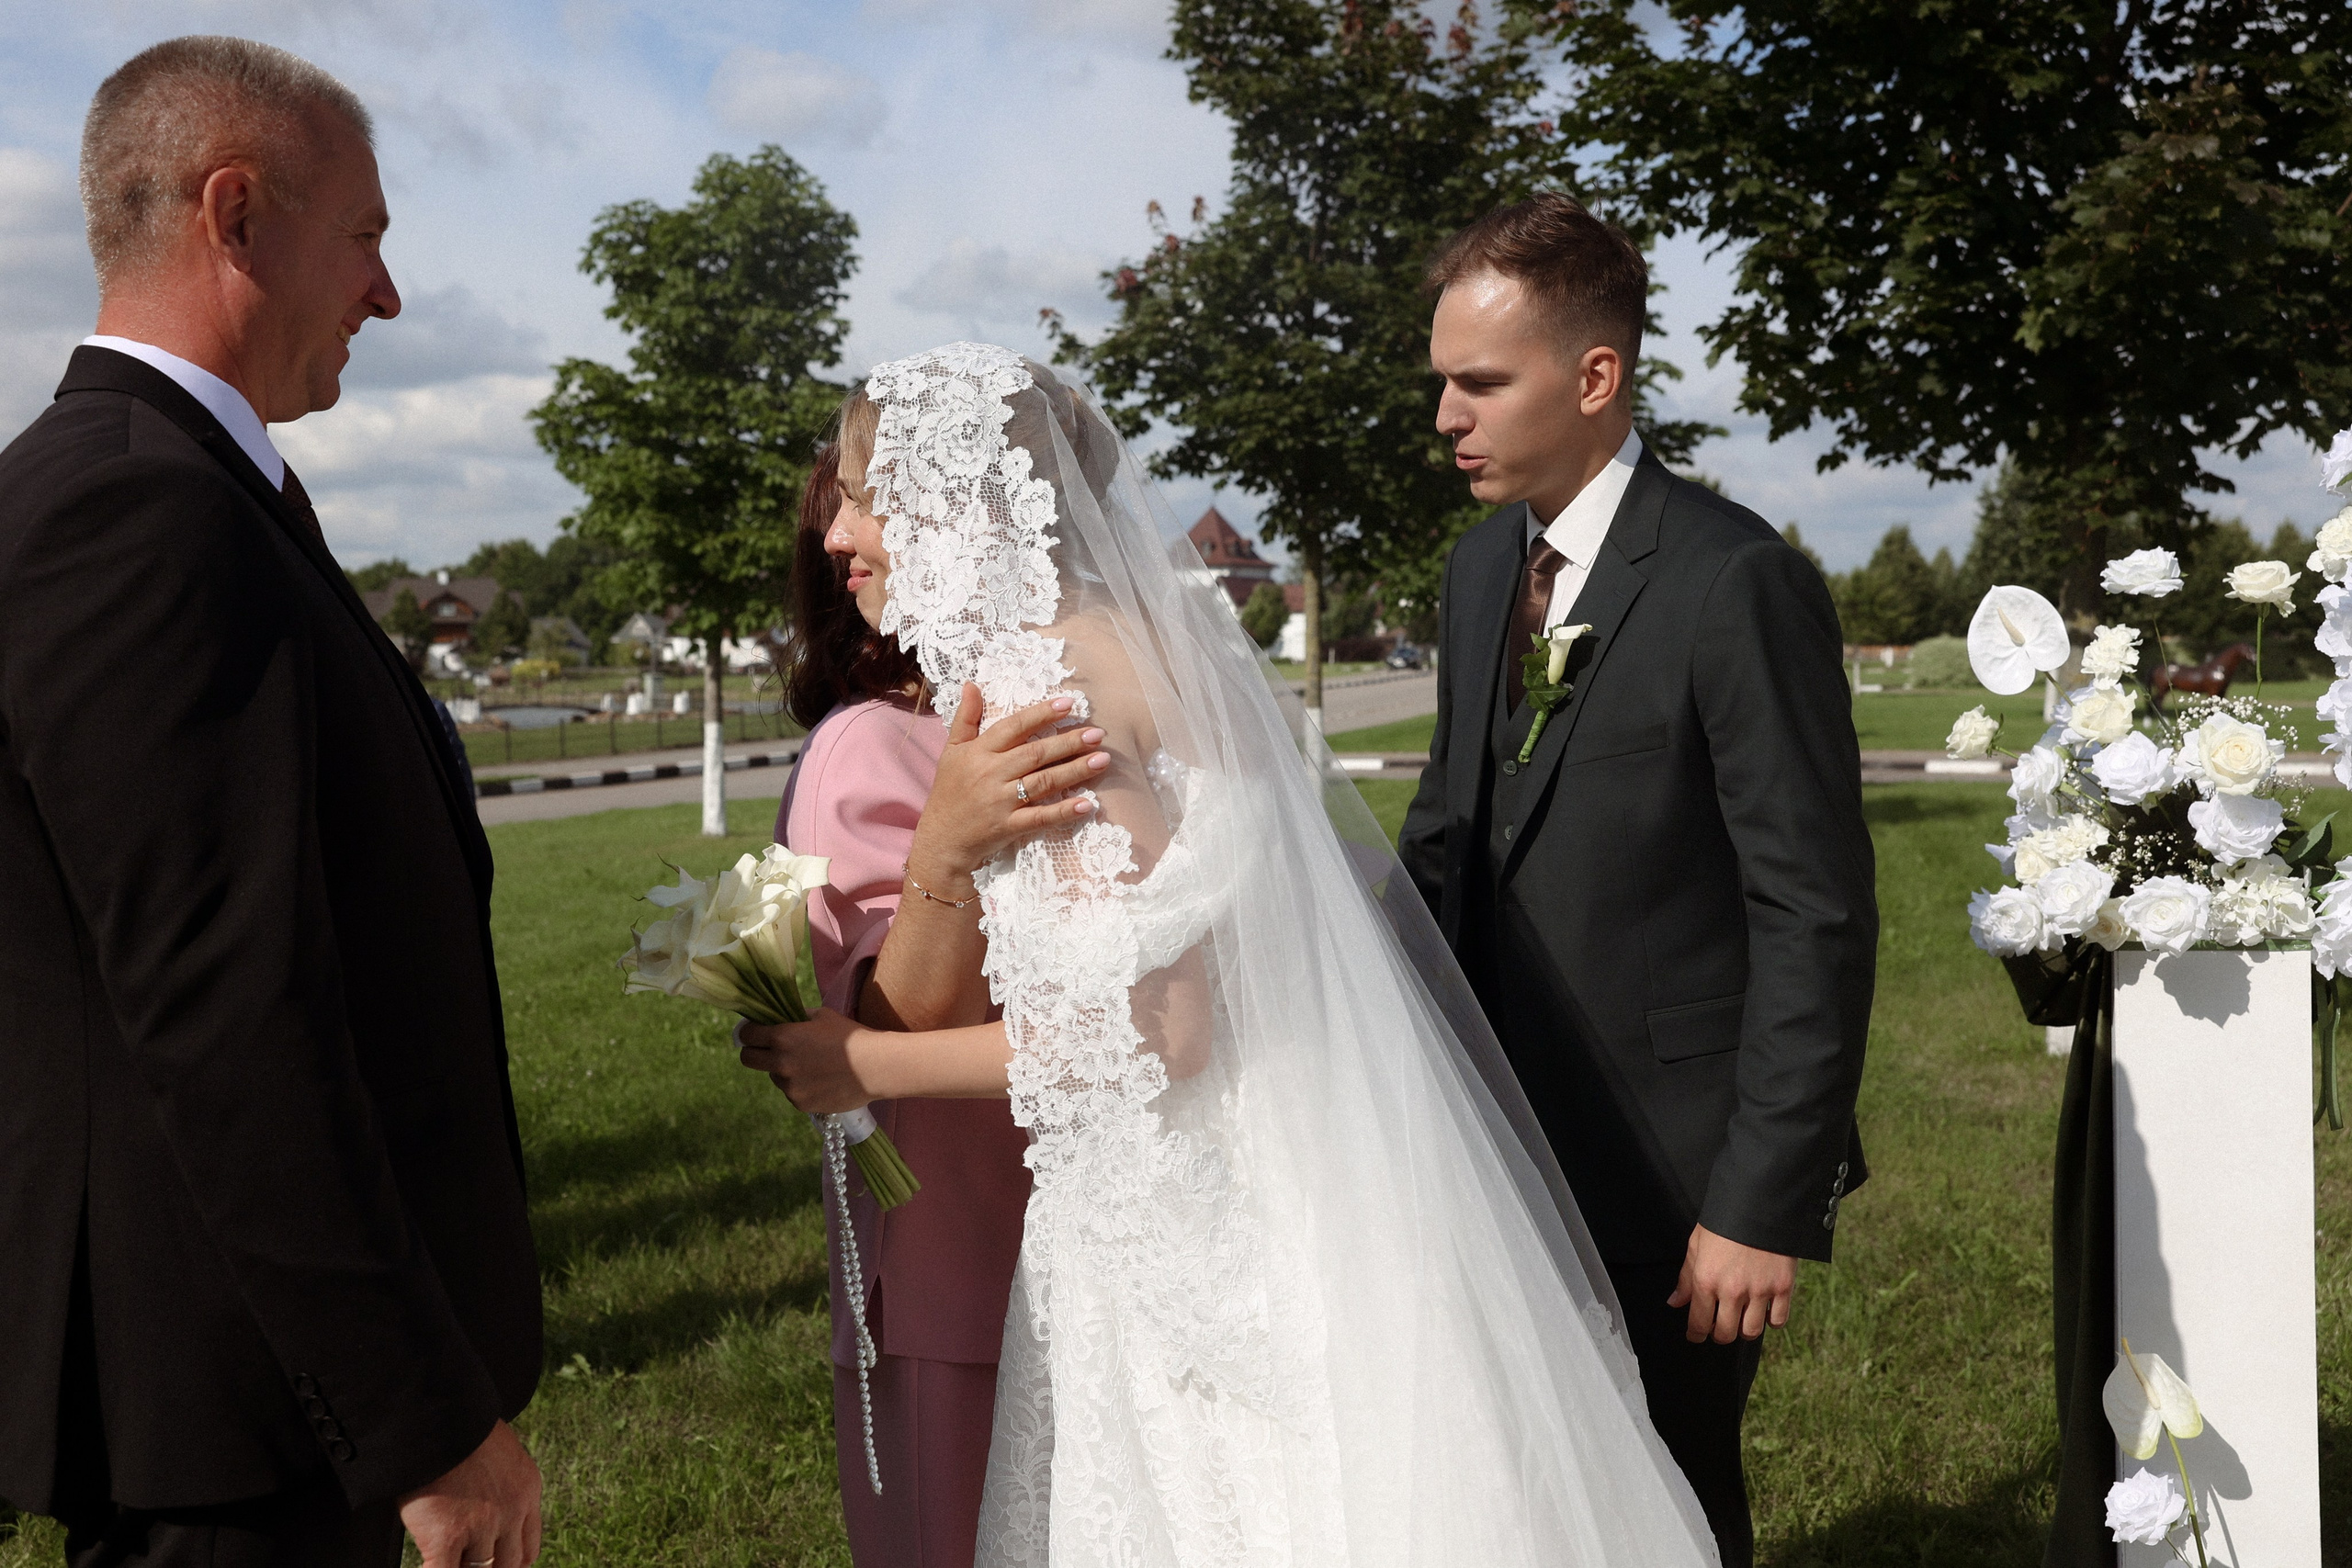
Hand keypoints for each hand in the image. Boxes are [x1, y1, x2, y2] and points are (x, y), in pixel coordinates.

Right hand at [397, 1419, 541, 1567]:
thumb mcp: (501, 1454)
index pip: (528, 1549)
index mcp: (527, 1491)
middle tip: (469, 1563)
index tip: (496, 1566)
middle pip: (509, 1565)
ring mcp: (482, 1526)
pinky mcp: (447, 1536)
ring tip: (448, 1557)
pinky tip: (427, 1564)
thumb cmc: (457, 1428)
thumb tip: (486, 1508)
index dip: (511, 1565)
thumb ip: (502, 1487)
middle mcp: (512, 1512)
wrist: (435, 1414)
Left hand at [737, 1010, 870, 1112]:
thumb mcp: (822, 1016)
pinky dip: (800, 1086)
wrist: (876, 1067)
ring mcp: (790, 1086)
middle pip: (748, 1059)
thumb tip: (782, 1019)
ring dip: (783, 1070)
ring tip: (811, 1066)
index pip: (747, 1035)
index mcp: (782, 1037)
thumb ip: (797, 1019)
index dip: (750, 1032)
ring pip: (774, 1077)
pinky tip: (821, 1080)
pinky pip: (791, 1092)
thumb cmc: (852, 1036)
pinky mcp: (800, 1103)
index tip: (755, 1032)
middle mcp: (780, 1063)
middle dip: (754, 1052)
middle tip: (768, 1050)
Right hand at [907, 684, 1106, 886]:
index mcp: (979, 752)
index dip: (1041, 714)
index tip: (1069, 704)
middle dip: (1068, 742)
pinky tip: (1087, 804)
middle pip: (1035, 753)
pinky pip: (1040, 817)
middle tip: (1098, 734)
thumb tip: (972, 684)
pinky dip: (1063, 811)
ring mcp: (1000, 802)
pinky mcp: (1008, 827)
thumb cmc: (948, 793)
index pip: (1014, 727)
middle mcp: (991, 774)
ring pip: (1043, 782)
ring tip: (1102, 760)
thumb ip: (965, 718)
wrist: (940, 840)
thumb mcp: (951, 751)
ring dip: (1074, 771)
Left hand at [1667, 1224, 1795, 1343]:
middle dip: (1720, 1335)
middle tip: (1720, 1328)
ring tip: (1742, 1320)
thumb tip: (1675, 1302)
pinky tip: (1764, 1311)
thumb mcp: (1696, 1244)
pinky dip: (1771, 1321)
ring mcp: (1759, 1291)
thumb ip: (1685, 1277)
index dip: (1696, 1334)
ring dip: (1744, 1331)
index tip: (1696, 1335)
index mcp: (1705, 1280)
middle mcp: (1731, 1291)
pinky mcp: (1783, 1287)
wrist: (1759, 1202)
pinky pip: (1777, 1320)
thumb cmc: (1723, 1222)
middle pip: (1726, 1334)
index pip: (1698, 1323)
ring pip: (1751, 1332)